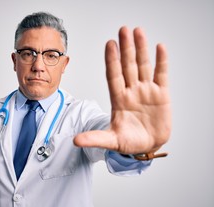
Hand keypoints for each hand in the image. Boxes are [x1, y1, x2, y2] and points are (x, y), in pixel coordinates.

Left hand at [73, 26, 170, 153]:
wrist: (147, 147)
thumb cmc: (128, 143)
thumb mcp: (111, 140)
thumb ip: (95, 138)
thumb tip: (75, 141)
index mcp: (118, 99)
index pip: (113, 75)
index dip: (112, 60)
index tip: (110, 44)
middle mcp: (131, 91)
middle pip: (128, 66)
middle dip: (125, 48)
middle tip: (123, 30)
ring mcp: (146, 91)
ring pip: (143, 66)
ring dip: (141, 49)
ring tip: (138, 31)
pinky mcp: (161, 95)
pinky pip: (161, 75)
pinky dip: (161, 62)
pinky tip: (159, 47)